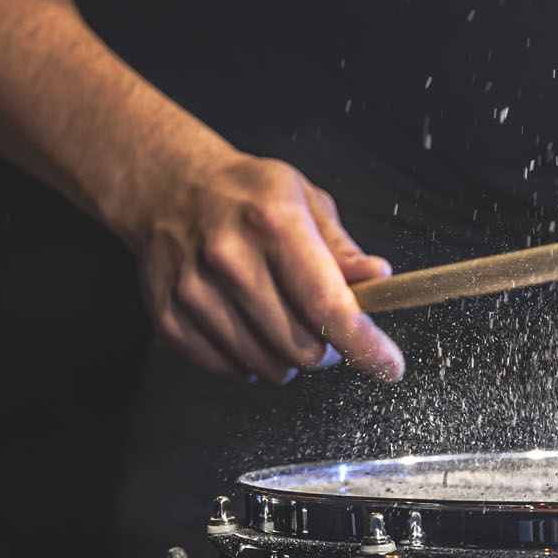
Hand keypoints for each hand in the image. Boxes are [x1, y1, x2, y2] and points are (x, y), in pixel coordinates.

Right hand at [127, 153, 404, 383]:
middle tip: (324, 327)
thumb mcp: (304, 200)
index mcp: (273, 222)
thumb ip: (342, 248)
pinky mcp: (169, 315)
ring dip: (287, 358)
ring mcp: (194, 289)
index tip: (388, 365)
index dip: (363, 344)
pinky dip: (249, 362)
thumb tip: (378, 279)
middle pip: (302, 347)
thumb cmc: (246, 195)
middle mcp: (230, 257)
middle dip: (327, 349)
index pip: (327, 304)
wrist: (168, 187)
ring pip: (267, 365)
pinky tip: (248, 328)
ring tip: (281, 321)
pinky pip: (229, 369)